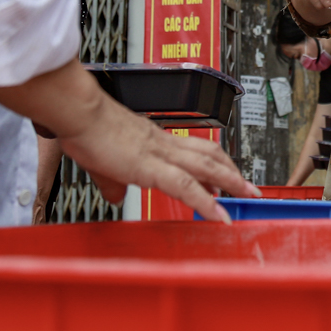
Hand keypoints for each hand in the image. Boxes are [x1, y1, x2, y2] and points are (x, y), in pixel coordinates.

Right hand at [58, 96, 260, 223]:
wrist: (80, 114)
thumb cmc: (87, 130)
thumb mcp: (102, 162)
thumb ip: (112, 180)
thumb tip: (115, 196)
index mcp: (155, 140)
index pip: (193, 150)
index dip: (212, 163)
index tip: (223, 178)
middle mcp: (164, 144)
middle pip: (209, 155)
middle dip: (233, 171)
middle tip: (250, 187)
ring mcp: (161, 154)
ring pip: (207, 167)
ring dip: (232, 182)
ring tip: (248, 197)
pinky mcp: (152, 168)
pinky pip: (187, 187)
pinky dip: (206, 203)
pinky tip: (218, 216)